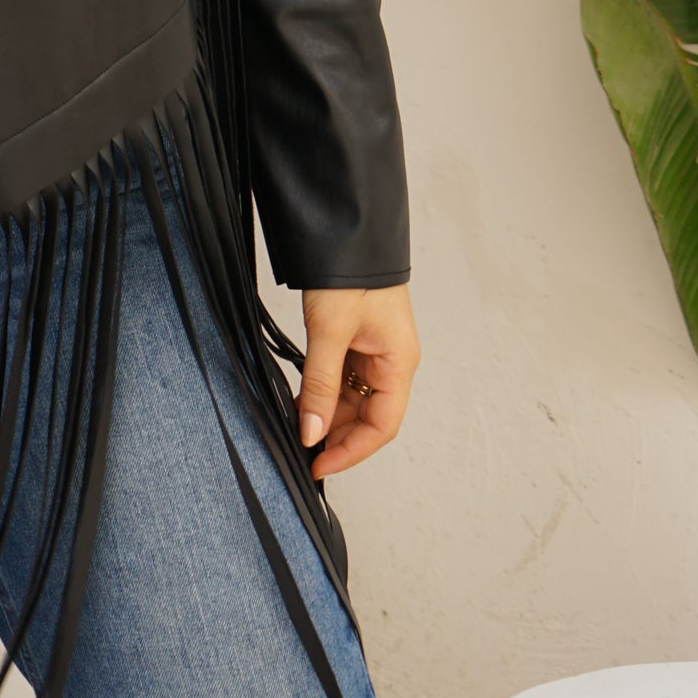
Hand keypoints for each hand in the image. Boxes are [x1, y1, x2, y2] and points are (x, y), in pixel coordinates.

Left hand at [296, 285, 419, 478]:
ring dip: (327, 415)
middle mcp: (392, 362)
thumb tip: (312, 431)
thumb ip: (320, 385)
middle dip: (336, 435)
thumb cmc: (351, 275)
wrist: (349, 233)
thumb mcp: (330, 332)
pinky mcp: (358, 342)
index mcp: (399, 364)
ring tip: (297, 425)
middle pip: (368, 417)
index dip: (351, 451)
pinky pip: (344, 380)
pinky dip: (324, 393)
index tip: (319, 464)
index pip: (381, 425)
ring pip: (354, 400)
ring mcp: (375, 353)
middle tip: (301, 448)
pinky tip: (302, 401)